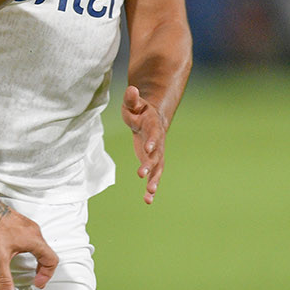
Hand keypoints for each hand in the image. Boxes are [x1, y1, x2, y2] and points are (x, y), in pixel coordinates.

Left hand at [0, 207, 58, 289]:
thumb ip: (4, 279)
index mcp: (35, 241)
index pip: (51, 261)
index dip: (46, 275)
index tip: (37, 283)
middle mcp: (35, 232)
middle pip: (47, 254)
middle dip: (42, 270)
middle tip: (35, 279)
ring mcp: (29, 227)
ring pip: (40, 246)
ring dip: (37, 260)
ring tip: (29, 269)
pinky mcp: (21, 224)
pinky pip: (33, 240)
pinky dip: (31, 251)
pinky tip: (19, 253)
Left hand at [121, 85, 166, 203]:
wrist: (152, 117)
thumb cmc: (139, 110)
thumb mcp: (133, 103)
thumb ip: (132, 99)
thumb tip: (131, 89)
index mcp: (153, 127)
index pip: (153, 134)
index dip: (151, 142)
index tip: (147, 149)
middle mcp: (157, 142)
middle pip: (156, 155)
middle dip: (150, 165)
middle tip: (142, 175)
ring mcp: (157, 153)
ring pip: (157, 169)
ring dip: (154, 181)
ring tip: (149, 194)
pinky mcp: (152, 161)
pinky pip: (154, 175)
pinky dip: (151, 187)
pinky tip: (147, 200)